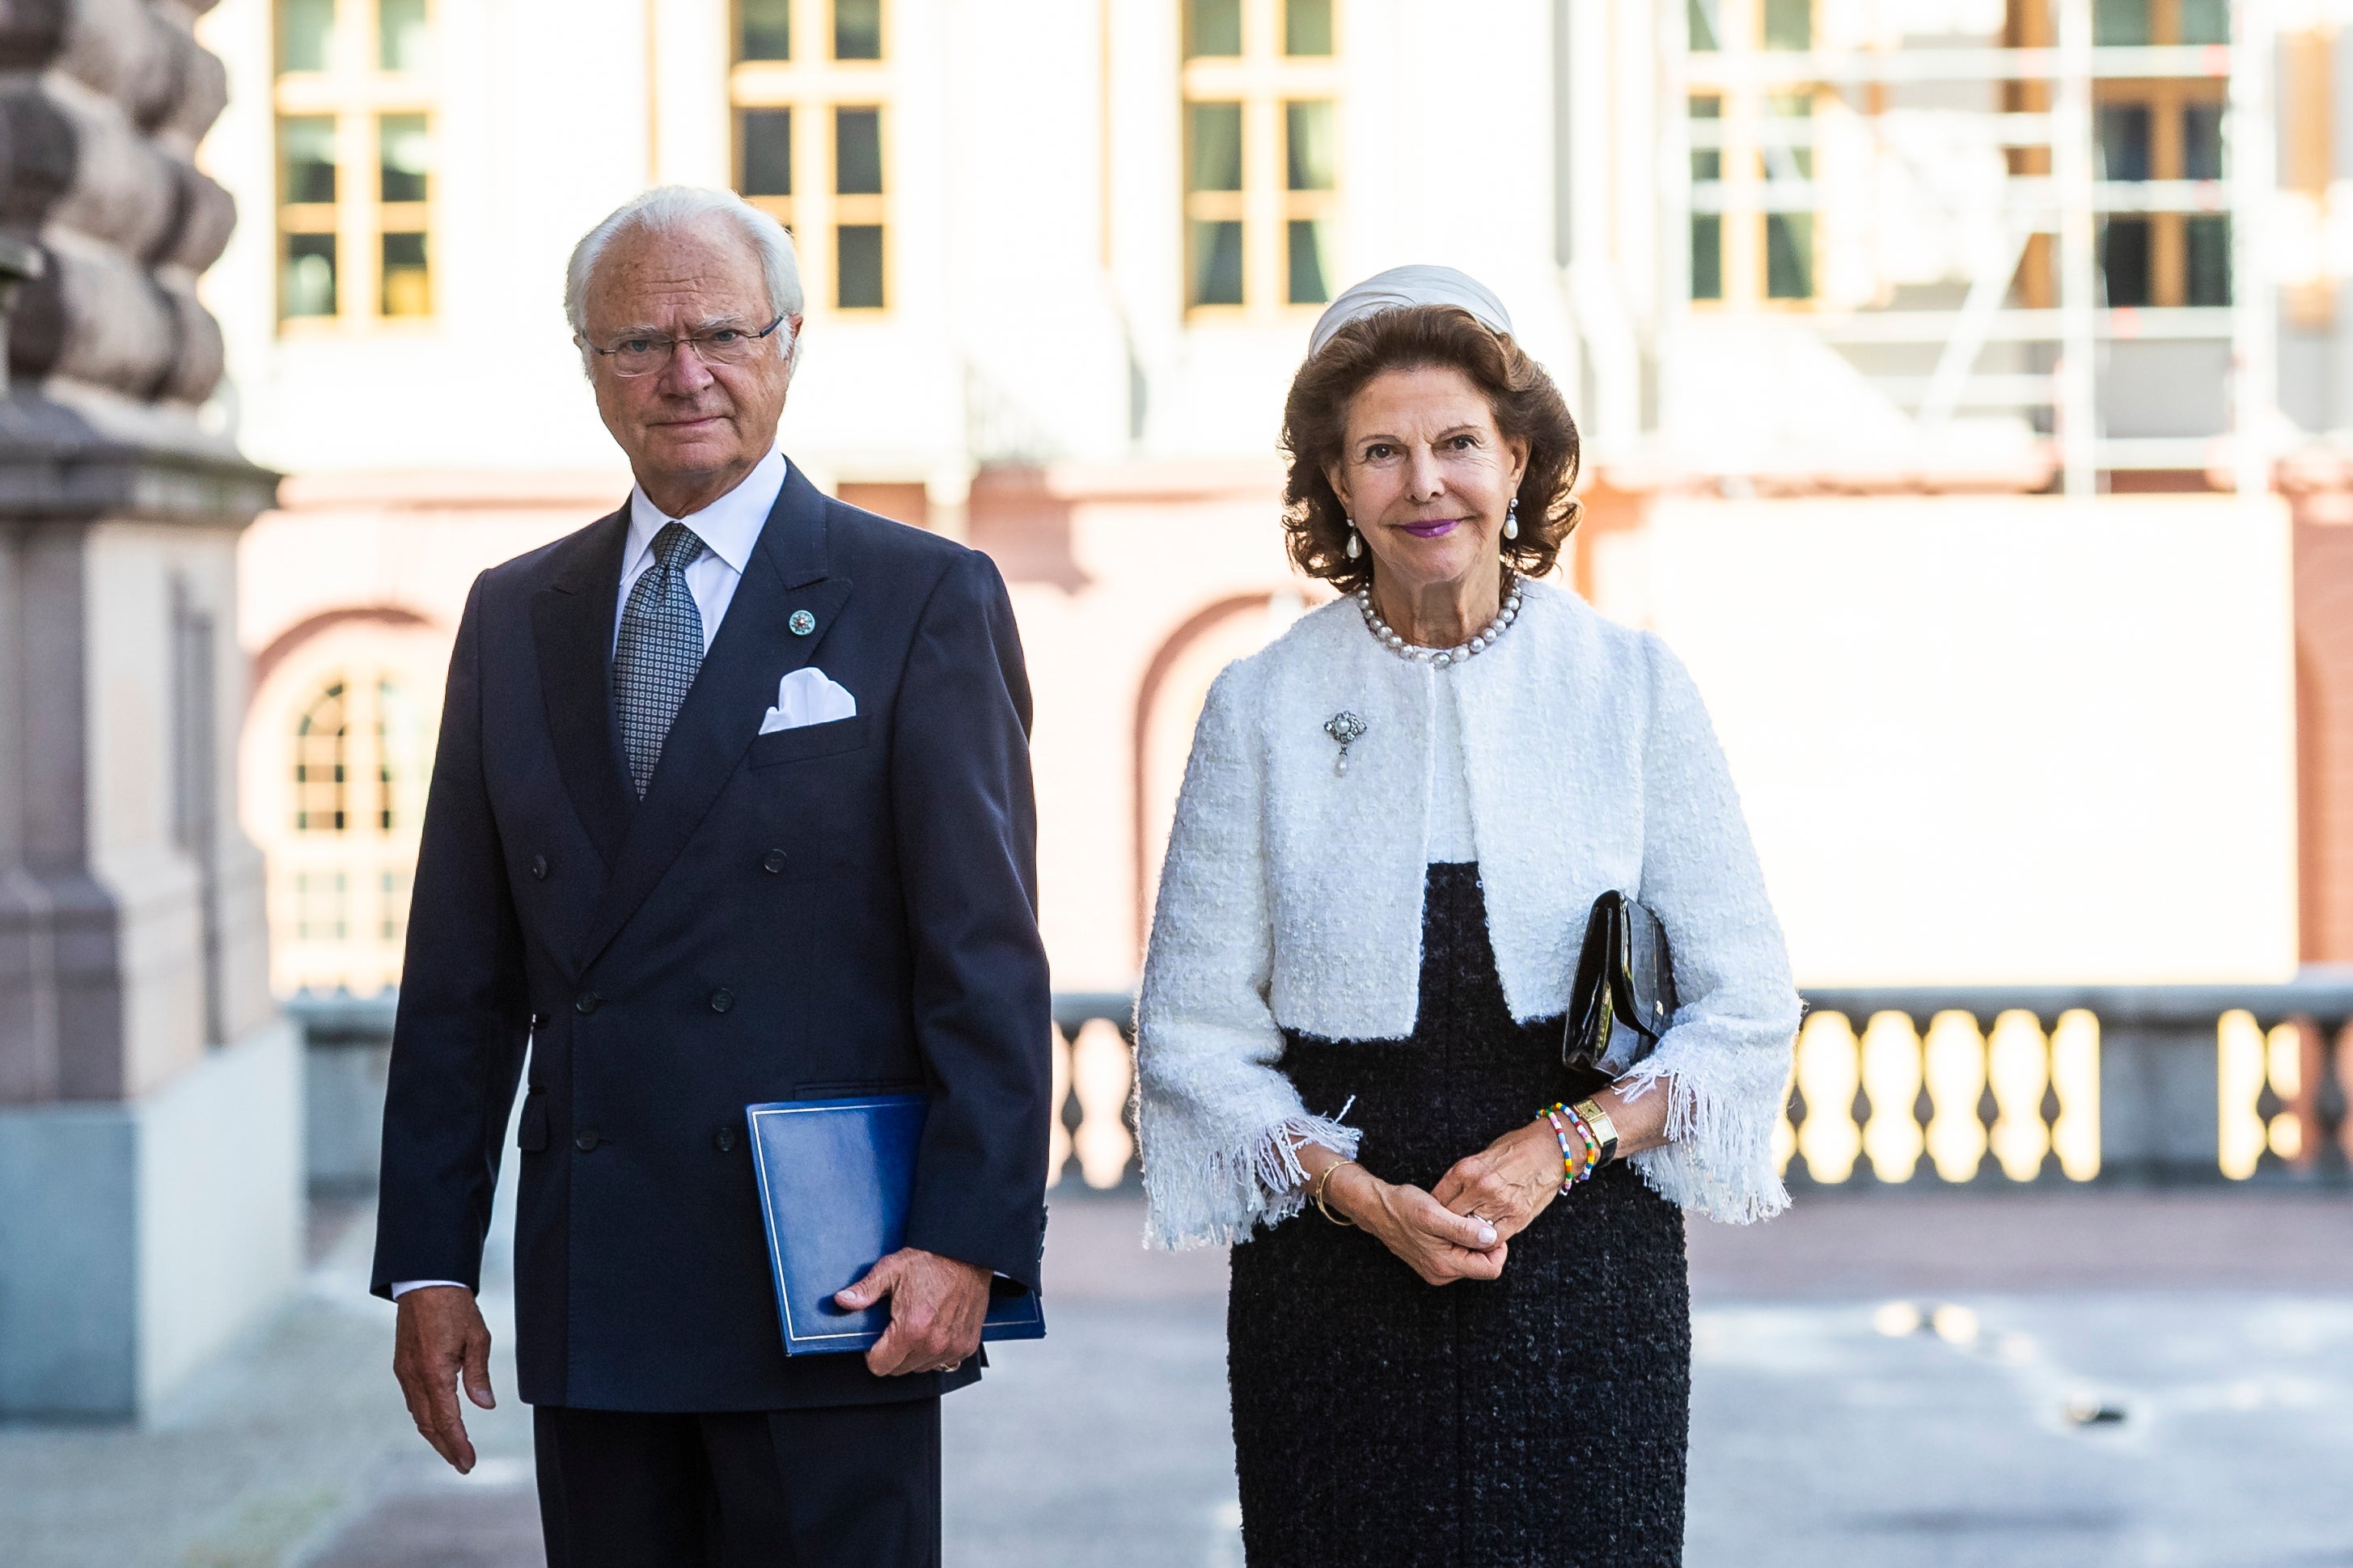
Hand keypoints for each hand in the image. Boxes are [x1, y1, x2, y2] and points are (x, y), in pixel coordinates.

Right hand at [393, 1285, 494, 1473]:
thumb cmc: (456, 1307)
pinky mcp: (402, 1367)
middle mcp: (415, 1377)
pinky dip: (426, 1418)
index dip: (458, 1444)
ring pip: (418, 1415)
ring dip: (435, 1436)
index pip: (446, 1419)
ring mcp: (405, 1373)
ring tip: (453, 1451)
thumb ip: (479, 1375)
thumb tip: (485, 1406)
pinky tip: (437, 1424)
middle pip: (429, 1424)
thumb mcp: (478, 1338)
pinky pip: (413, 1401)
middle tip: (463, 1465)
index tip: (469, 1462)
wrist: (425, 1282)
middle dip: (446, 1447)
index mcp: (435, 1372)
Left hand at [835, 1247, 992, 1376]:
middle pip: (899, 1370)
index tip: (877, 1339)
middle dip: (893, 1354)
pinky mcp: (967, 1345)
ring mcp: (952, 1347)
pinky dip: (937, 1352)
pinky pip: (944, 1362)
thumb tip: (843, 1301)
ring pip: (921, 1367)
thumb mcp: (891, 1270)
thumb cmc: (932, 1260)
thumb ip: (865, 1290)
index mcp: (911, 1330)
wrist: (967, 1253)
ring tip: (917, 1327)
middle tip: (896, 1329)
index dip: (873, 1353)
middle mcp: (933, 1344)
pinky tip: (935, 1330)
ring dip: (915, 1354)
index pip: (880, 1366)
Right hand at [1324, 1163, 1507, 1286]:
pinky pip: (1458, 1256)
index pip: (1491, 1268)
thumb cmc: (1404, 1207)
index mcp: (1446, 1265)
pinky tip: (1448, 1224)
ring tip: (1455, 1220)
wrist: (1377, 1208)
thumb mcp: (1436, 1214)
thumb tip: (1492, 1238)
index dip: (1497, 1247)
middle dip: (1482, 1243)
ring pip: (1471, 1260)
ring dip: (1470, 1241)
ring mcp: (1436, 1270)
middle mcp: (1442, 1274)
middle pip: (1482, 1265)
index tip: (1487, 1226)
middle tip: (1469, 1219)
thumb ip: (1464, 1229)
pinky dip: (1459, 1241)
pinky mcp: (1432, 1263)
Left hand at [1432, 1119, 1569, 1244]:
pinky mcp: (1516, 1217)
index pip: (1438, 1198)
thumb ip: (1464, 1177)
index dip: (1435, 1210)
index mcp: (1466, 1169)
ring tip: (1464, 1237)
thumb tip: (1449, 1197)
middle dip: (1447, 1225)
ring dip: (1467, 1234)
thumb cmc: (1516, 1148)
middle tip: (1446, 1231)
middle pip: (1451, 1217)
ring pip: (1470, 1231)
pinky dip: (1486, 1240)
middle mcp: (1479, 1187)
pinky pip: (1493, 1238)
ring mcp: (1498, 1203)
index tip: (1435, 1216)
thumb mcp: (1481, 1156)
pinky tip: (1484, 1237)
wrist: (1552, 1149)